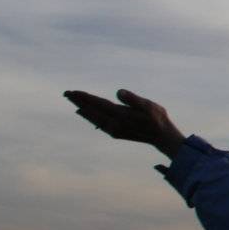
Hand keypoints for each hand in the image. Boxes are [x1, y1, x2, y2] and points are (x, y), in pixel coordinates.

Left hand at [63, 89, 185, 156]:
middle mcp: (113, 123)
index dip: (85, 97)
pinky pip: (98, 124)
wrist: (162, 137)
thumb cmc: (157, 119)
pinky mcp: (116, 133)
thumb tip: (118, 92)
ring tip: (74, 103)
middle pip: (92, 110)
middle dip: (79, 101)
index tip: (72, 91)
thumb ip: (133, 99)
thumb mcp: (149, 106)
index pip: (98, 104)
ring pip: (93, 118)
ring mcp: (114, 129)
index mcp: (120, 115)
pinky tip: (86, 114)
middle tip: (66, 93)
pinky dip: (90, 118)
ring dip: (83, 109)